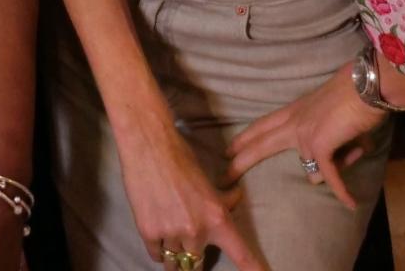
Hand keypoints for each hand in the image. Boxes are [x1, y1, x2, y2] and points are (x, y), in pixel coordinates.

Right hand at [111, 111, 269, 270]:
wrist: (149, 146)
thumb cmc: (181, 158)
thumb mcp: (208, 181)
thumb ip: (222, 199)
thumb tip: (235, 199)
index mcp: (217, 218)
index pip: (241, 254)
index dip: (254, 270)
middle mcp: (196, 231)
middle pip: (196, 267)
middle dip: (193, 263)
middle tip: (190, 251)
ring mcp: (171, 234)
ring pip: (174, 264)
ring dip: (175, 258)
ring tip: (173, 247)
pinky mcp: (149, 232)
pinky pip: (156, 255)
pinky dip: (159, 251)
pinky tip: (160, 238)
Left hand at [223, 63, 387, 211]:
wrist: (366, 85)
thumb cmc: (355, 94)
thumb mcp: (331, 116)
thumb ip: (326, 140)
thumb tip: (328, 168)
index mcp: (295, 111)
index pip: (263, 125)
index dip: (247, 137)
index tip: (230, 148)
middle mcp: (295, 123)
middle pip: (260, 144)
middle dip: (240, 161)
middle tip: (223, 176)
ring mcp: (304, 135)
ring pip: (314, 168)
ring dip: (340, 163)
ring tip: (358, 144)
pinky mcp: (319, 146)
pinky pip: (330, 175)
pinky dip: (342, 190)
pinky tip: (350, 202)